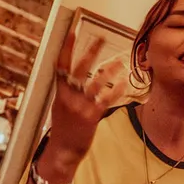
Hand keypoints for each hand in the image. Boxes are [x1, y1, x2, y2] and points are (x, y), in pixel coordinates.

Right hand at [36, 37, 126, 180]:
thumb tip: (70, 79)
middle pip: (80, 68)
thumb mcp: (59, 108)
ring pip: (96, 82)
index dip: (66, 47)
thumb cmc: (62, 130)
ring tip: (120, 62)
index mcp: (59, 92)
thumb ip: (66, 93)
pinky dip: (116, 91)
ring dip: (109, 70)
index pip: (61, 65)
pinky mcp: (91, 116)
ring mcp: (80, 106)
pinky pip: (106, 99)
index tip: (73, 32)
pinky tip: (124, 84)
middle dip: (91, 51)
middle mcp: (68, 96)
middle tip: (102, 38)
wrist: (62, 152)